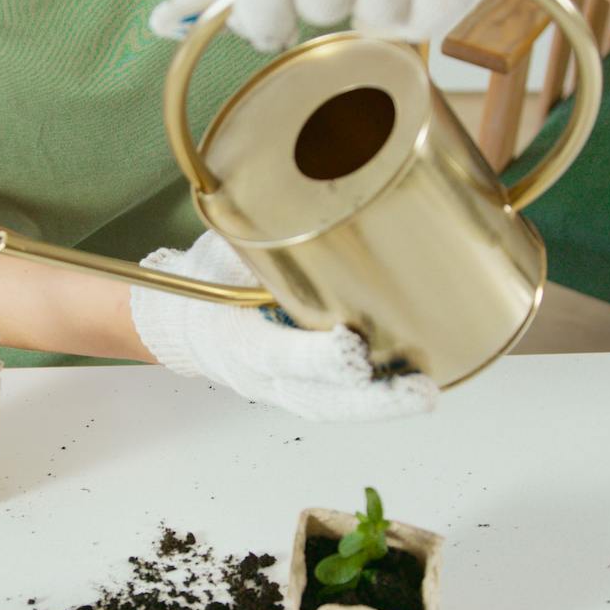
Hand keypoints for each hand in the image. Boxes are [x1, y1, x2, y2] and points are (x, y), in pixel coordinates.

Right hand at [130, 232, 437, 421]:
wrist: (185, 321)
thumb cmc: (206, 280)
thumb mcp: (222, 250)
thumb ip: (259, 238)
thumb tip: (302, 201)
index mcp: (237, 339)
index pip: (277, 354)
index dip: (315, 357)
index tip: (352, 348)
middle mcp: (261, 375)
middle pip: (317, 399)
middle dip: (369, 400)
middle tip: (418, 392)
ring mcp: (283, 389)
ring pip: (333, 408)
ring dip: (382, 405)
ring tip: (424, 393)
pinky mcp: (303, 389)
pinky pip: (338, 403)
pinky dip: (375, 400)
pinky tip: (413, 388)